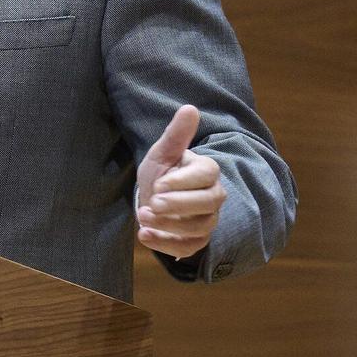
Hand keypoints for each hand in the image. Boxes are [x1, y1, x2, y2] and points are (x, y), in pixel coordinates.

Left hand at [135, 104, 224, 258]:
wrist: (152, 199)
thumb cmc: (161, 173)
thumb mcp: (162, 153)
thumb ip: (176, 135)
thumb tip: (190, 108)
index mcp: (206, 172)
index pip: (206, 175)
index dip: (183, 181)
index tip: (158, 183)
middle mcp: (213, 197)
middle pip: (209, 203)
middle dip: (179, 204)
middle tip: (152, 202)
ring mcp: (207, 220)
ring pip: (199, 227)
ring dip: (169, 224)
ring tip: (143, 216)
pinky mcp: (196, 241)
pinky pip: (188, 248)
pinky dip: (165, 244)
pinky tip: (143, 235)